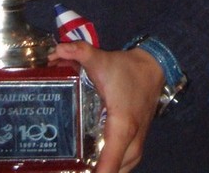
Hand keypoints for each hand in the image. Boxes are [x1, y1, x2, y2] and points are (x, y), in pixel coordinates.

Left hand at [51, 41, 164, 172]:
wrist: (151, 70)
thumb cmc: (126, 70)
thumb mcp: (101, 59)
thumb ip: (79, 52)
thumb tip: (57, 49)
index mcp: (122, 127)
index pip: (108, 166)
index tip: (73, 172)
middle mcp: (131, 143)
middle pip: (110, 172)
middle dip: (89, 171)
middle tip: (66, 166)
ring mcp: (136, 147)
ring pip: (117, 170)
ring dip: (99, 170)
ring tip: (74, 166)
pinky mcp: (135, 145)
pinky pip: (121, 165)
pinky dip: (108, 166)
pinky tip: (89, 162)